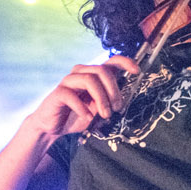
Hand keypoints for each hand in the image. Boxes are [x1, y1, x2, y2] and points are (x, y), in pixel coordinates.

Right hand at [24, 56, 139, 135]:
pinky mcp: (58, 93)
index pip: (110, 62)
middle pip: (102, 70)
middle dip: (114, 89)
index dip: (124, 62)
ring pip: (89, 80)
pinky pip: (72, 95)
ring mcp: (68, 81)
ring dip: (101, 98)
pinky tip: (87, 118)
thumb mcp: (98, 109)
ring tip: (105, 114)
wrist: (53, 127)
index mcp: (93, 75)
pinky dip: (83, 108)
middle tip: (117, 108)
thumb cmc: (77, 116)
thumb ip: (109, 101)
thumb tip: (124, 100)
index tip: (137, 71)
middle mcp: (81, 73)